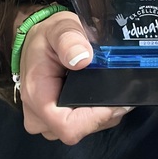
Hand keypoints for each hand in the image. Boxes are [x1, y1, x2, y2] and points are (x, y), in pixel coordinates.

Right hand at [18, 11, 133, 144]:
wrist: (36, 42)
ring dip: (101, 113)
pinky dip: (95, 113)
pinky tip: (102, 95)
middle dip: (104, 113)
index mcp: (37, 96)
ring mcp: (46, 123)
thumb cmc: (47, 36)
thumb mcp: (59, 29)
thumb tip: (82, 59)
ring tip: (111, 88)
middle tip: (121, 89)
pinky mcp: (54, 122)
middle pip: (80, 130)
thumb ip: (70, 40)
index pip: (68, 127)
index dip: (96, 119)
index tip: (117, 101)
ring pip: (83, 130)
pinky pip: (80, 125)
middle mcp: (39, 117)